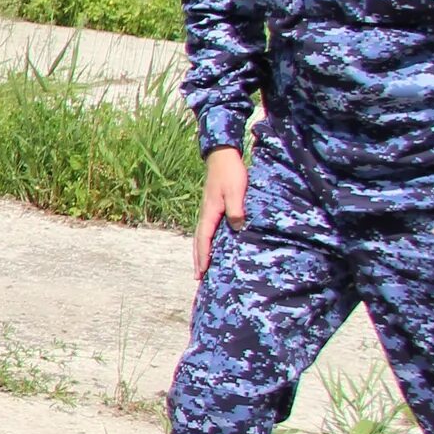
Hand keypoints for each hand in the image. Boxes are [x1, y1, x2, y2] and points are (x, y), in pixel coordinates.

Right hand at [192, 146, 247, 277]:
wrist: (222, 157)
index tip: (203, 272)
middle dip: (198, 260)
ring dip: (200, 253)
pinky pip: (205, 230)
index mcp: (210, 213)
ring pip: (201, 237)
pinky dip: (204, 242)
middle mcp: (205, 214)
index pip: (205, 239)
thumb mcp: (236, 191)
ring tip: (200, 267)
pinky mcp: (212, 208)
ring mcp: (207, 211)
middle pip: (199, 242)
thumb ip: (236, 209)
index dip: (204, 256)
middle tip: (197, 277)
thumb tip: (236, 227)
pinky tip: (208, 246)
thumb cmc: (231, 173)